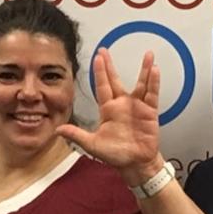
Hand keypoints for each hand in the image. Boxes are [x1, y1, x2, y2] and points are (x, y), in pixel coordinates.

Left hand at [56, 48, 162, 185]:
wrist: (135, 164)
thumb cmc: (115, 154)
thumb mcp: (93, 145)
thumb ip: (77, 135)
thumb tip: (58, 130)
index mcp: (108, 109)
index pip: (102, 86)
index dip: (100, 72)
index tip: (97, 57)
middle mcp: (123, 104)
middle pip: (116, 80)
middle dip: (110, 65)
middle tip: (106, 50)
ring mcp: (137, 106)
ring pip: (141, 83)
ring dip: (144, 69)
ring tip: (148, 54)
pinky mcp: (150, 112)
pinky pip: (152, 94)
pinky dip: (154, 83)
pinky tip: (154, 70)